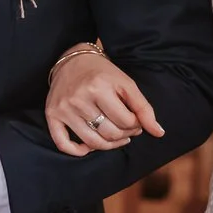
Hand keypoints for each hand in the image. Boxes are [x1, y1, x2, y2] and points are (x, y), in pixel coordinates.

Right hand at [45, 50, 161, 156]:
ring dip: (108, 145)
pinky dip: (78, 151)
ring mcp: (64, 108)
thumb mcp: (126, 84)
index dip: (136, 125)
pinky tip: (88, 147)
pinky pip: (63, 144)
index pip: (126, 121)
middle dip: (124, 135)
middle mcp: (79, 98)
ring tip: (115, 137)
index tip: (136, 121)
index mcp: (99, 87)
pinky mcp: (52, 115)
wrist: (72, 60)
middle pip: (109, 133)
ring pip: (92, 142)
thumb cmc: (103, 73)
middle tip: (127, 129)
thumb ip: (143, 108)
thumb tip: (159, 133)